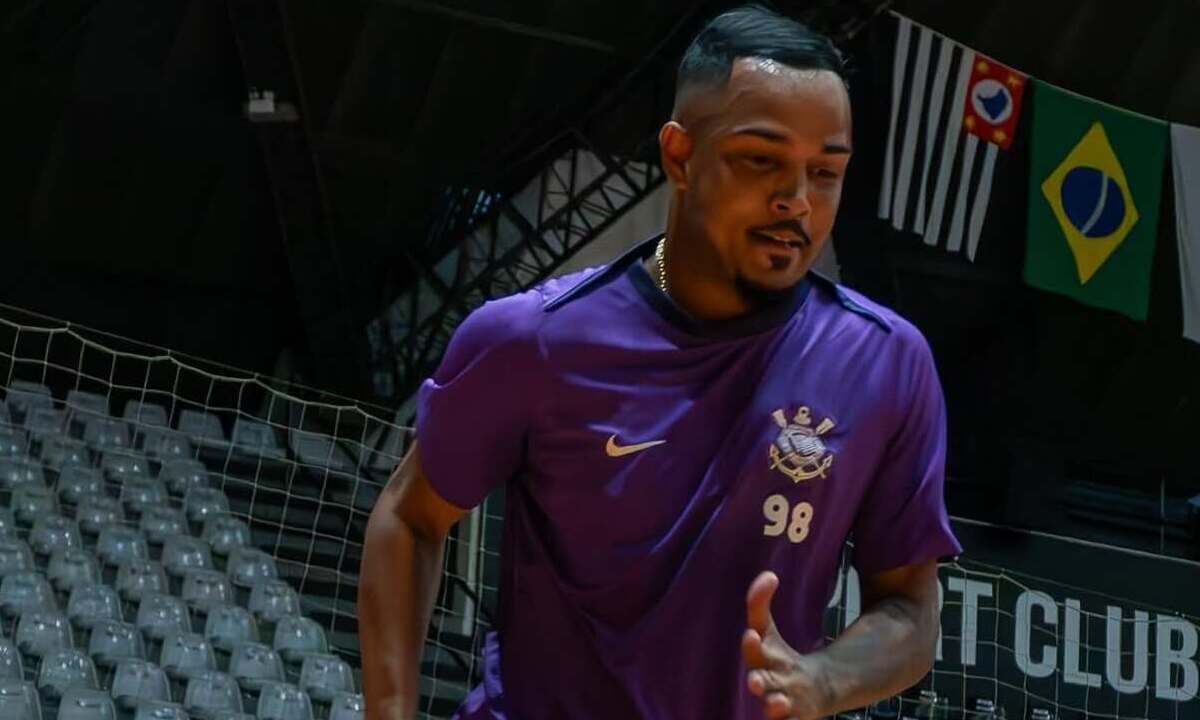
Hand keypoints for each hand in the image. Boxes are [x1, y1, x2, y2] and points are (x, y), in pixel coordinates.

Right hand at [742, 571, 830, 719]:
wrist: (805, 691)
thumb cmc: (778, 658)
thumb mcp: (769, 630)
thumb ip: (760, 602)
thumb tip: (768, 574)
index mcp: (759, 657)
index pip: (753, 647)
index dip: (751, 642)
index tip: (751, 634)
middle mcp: (765, 682)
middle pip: (758, 681)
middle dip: (756, 681)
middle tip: (754, 680)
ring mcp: (779, 701)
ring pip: (773, 706)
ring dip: (773, 704)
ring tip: (778, 701)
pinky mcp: (795, 717)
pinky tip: (788, 715)